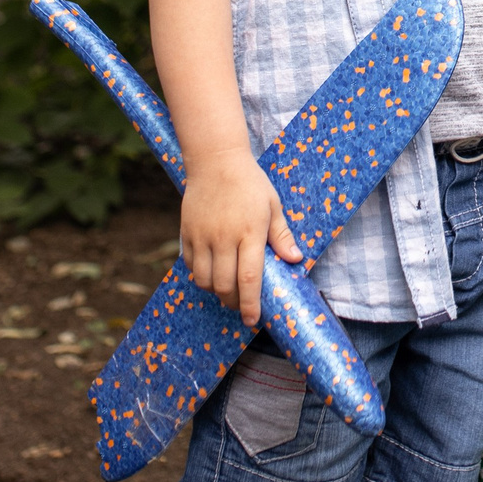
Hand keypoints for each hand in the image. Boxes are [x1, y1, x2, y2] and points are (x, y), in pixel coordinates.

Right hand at [179, 154, 301, 327]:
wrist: (215, 161)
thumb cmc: (250, 183)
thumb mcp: (272, 205)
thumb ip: (281, 235)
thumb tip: (296, 260)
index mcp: (249, 232)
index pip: (249, 278)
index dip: (251, 305)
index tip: (253, 320)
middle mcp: (224, 238)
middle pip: (224, 285)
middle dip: (234, 302)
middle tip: (242, 305)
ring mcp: (202, 237)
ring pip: (204, 280)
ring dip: (216, 292)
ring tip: (227, 290)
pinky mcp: (187, 233)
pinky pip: (191, 266)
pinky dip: (200, 276)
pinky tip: (211, 272)